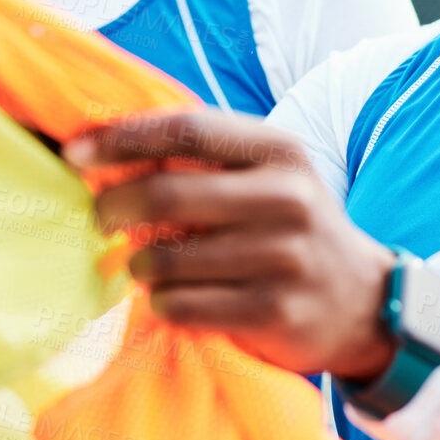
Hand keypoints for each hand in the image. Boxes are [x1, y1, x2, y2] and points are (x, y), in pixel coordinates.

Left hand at [65, 110, 399, 378]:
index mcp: (280, 151)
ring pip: (168, 258)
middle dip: (115, 206)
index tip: (75, 153)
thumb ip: (203, 157)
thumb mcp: (266, 176)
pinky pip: (183, 305)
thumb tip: (104, 147)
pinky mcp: (275, 311)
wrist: (364, 302)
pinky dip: (162, 302)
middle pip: (168, 194)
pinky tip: (170, 297)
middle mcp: (287, 198)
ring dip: (140, 264)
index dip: (122, 139)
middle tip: (100, 217)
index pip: (186, 129)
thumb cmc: (291, 228)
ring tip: (145, 265)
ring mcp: (284, 257)